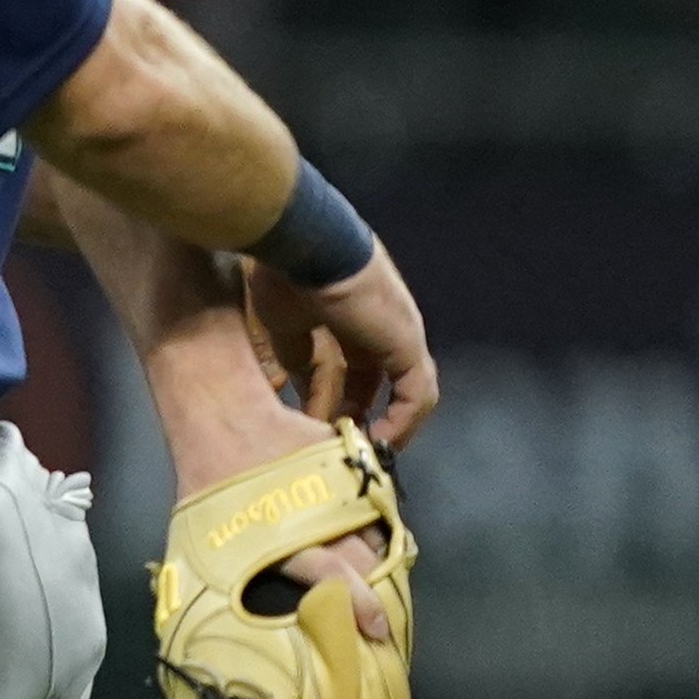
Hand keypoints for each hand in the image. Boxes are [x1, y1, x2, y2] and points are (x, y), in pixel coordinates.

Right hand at [247, 242, 435, 450]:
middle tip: (337, 443)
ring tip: (361, 451)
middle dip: (358, 413)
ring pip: (405, 390)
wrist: (304, 247)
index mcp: (352, 315)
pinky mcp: (408, 345)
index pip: (356, 364)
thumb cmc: (285, 277)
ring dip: (384, 423)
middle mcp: (382, 325)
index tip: (318, 425)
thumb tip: (293, 389)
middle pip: (379, 379)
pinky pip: (416, 394)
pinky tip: (376, 443)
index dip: (339, 397)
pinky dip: (400, 422)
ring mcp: (400, 334)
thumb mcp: (283, 326)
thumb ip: (295, 355)